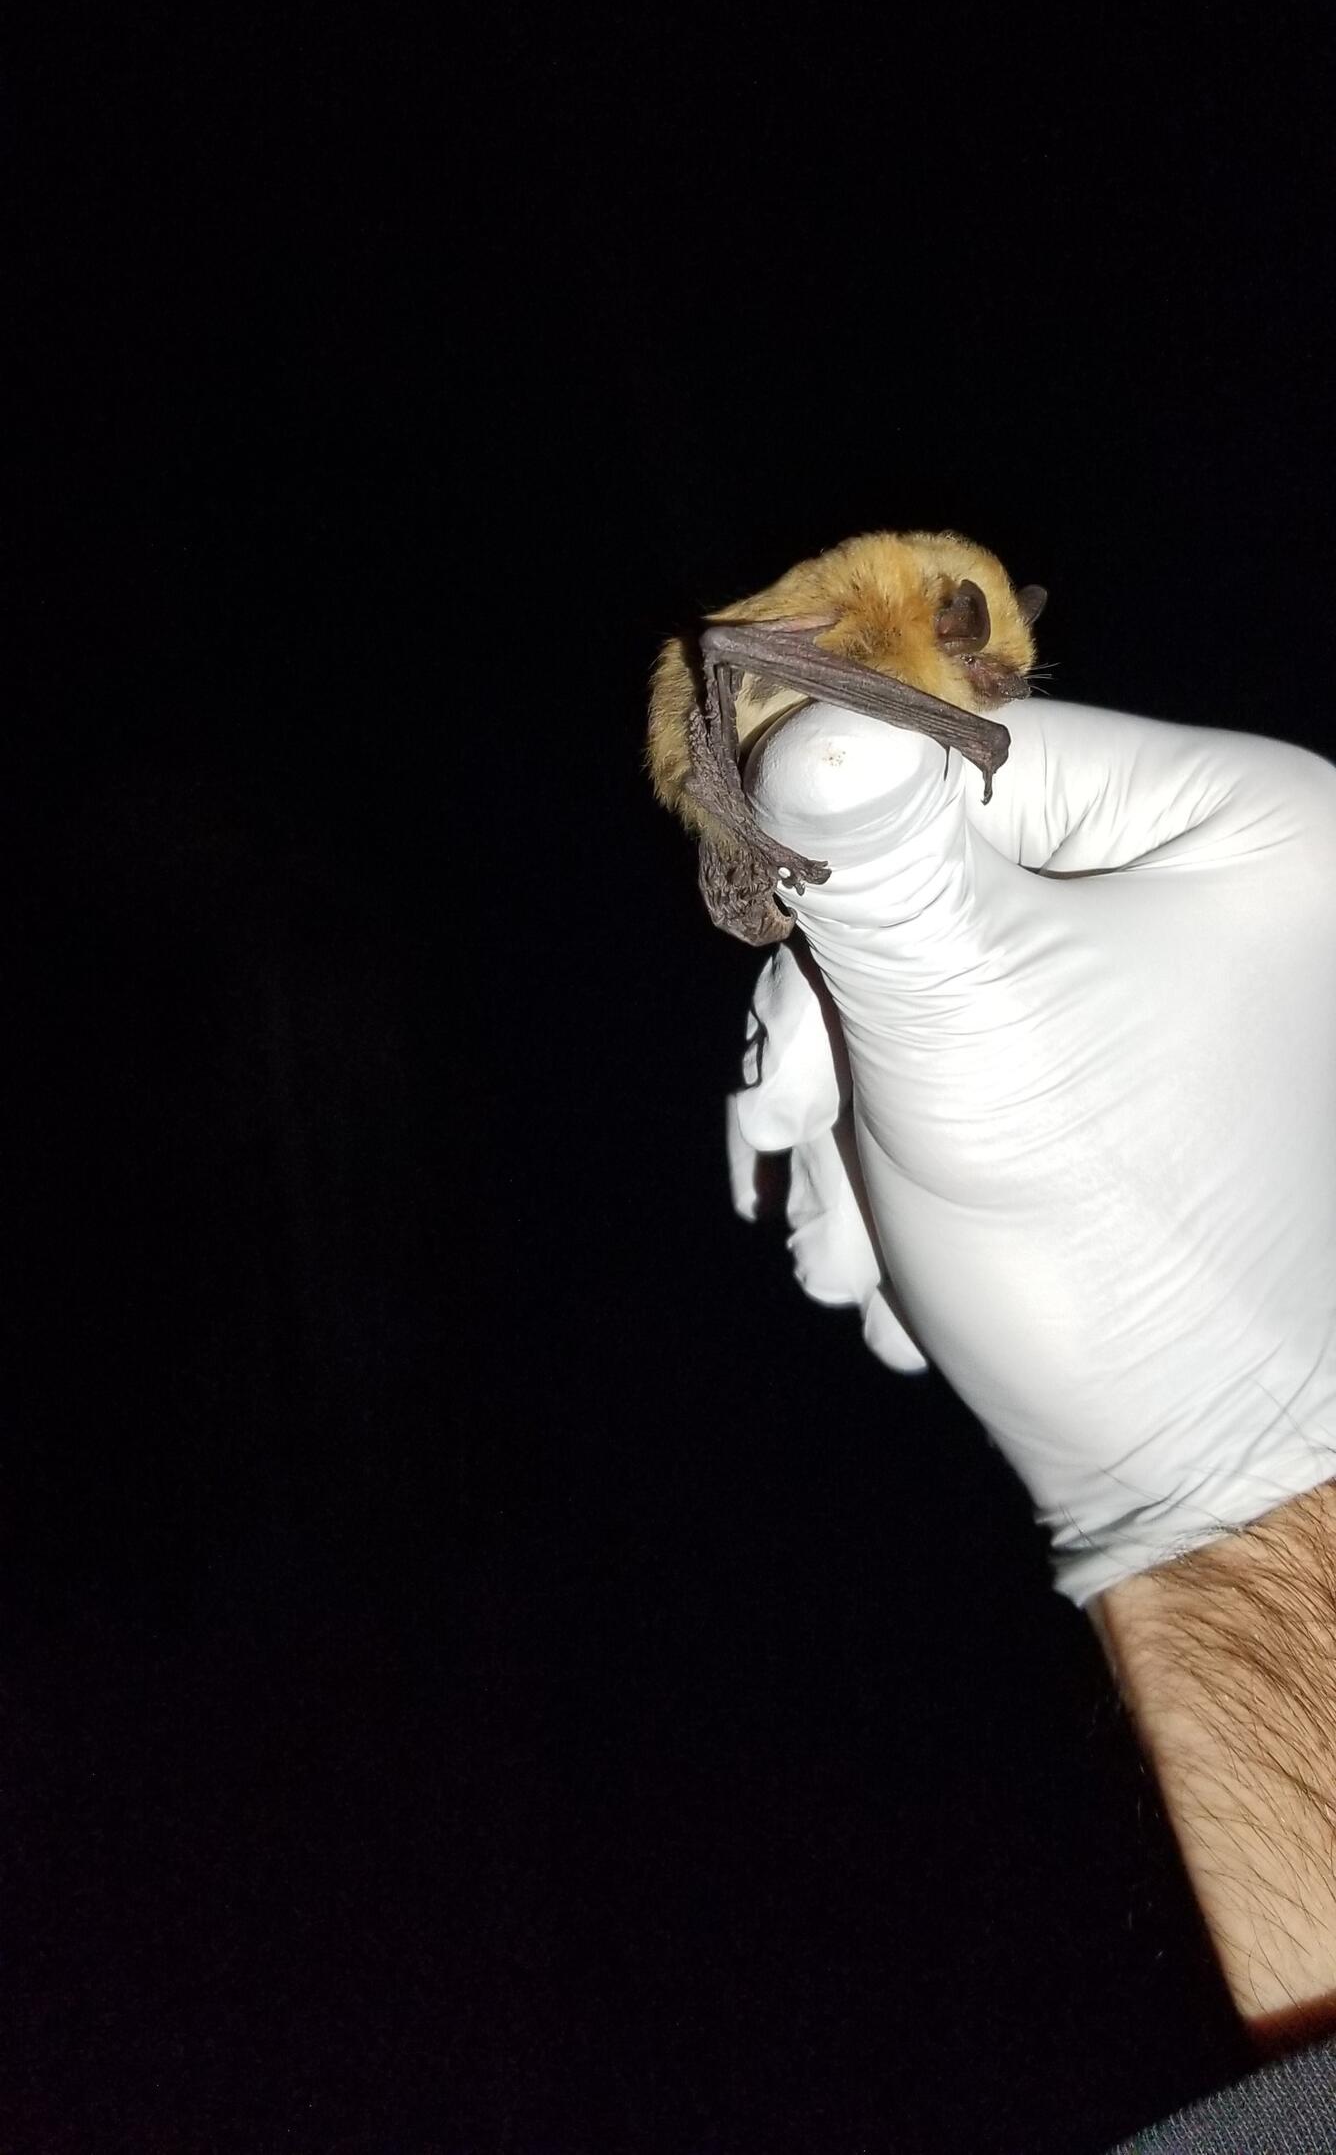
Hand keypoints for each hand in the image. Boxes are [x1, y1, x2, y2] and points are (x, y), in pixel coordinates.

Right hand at [730, 695, 1335, 1603]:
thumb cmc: (1101, 1231)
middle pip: (940, 871)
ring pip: (931, 965)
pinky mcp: (1129, 1056)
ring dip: (852, 1103)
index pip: (975, 760)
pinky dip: (898, 1137)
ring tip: (842, 1243)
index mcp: (1237, 817)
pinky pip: (966, 1036)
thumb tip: (798, 707)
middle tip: (787, 1145)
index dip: (850, 880)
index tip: (787, 1037)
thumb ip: (870, 855)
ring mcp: (1178, 968)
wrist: (1186, 1469)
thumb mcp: (959, 1016)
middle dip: (842, 1029)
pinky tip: (880, 1246)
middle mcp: (1222, 873)